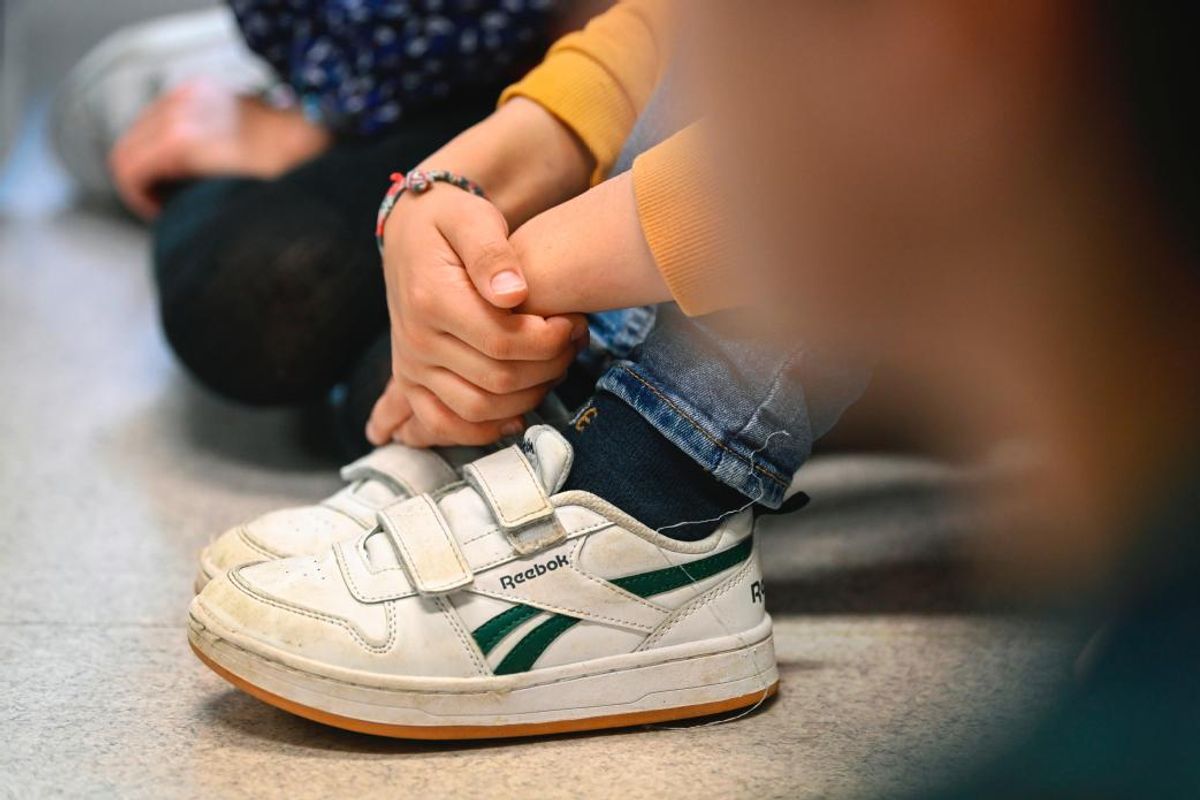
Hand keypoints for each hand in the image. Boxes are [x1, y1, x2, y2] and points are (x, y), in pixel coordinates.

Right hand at [108, 78, 330, 217]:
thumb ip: (191, 202)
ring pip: (139, 131)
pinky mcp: (199, 87)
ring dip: (150, 159)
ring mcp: (187, 93)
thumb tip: (168, 219)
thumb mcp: (236, 199)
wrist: (314, 129)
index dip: (137, 200)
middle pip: (126, 149)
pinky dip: (162, 140)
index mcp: (181, 140)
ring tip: (179, 184)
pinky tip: (189, 160)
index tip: (160, 215)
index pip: (126, 170)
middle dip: (139, 182)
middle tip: (167, 204)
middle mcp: (178, 110)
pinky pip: (160, 116)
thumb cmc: (283, 170)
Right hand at [366, 186, 586, 446]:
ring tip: (553, 368)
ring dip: (528, 397)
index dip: (550, 339)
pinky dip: (484, 430)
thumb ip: (493, 254)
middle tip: (574, 342)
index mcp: (431, 299)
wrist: (411, 233)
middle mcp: (416, 340)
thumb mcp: (472, 218)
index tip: (574, 321)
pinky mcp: (412, 381)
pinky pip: (444, 424)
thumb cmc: (450, 221)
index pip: (503, 341)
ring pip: (478, 408)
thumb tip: (515, 294)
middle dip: (549, 366)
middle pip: (498, 379)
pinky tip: (518, 412)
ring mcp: (412, 365)